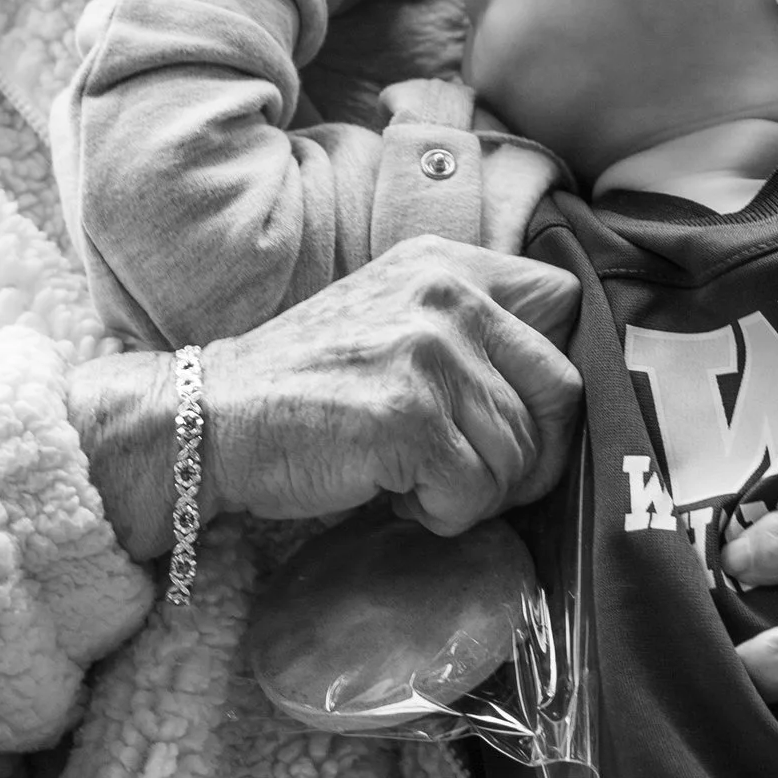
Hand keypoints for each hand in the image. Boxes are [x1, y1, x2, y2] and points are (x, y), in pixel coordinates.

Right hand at [204, 240, 581, 537]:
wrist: (211, 418)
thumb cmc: (304, 386)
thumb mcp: (392, 317)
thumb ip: (468, 329)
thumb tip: (560, 392)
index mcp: (448, 263)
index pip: (566, 301)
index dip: (559, 370)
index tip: (527, 414)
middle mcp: (447, 295)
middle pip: (562, 388)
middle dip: (535, 450)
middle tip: (481, 474)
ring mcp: (429, 354)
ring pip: (520, 454)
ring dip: (476, 491)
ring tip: (414, 478)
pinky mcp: (410, 418)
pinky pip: (475, 495)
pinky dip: (441, 514)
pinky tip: (393, 493)